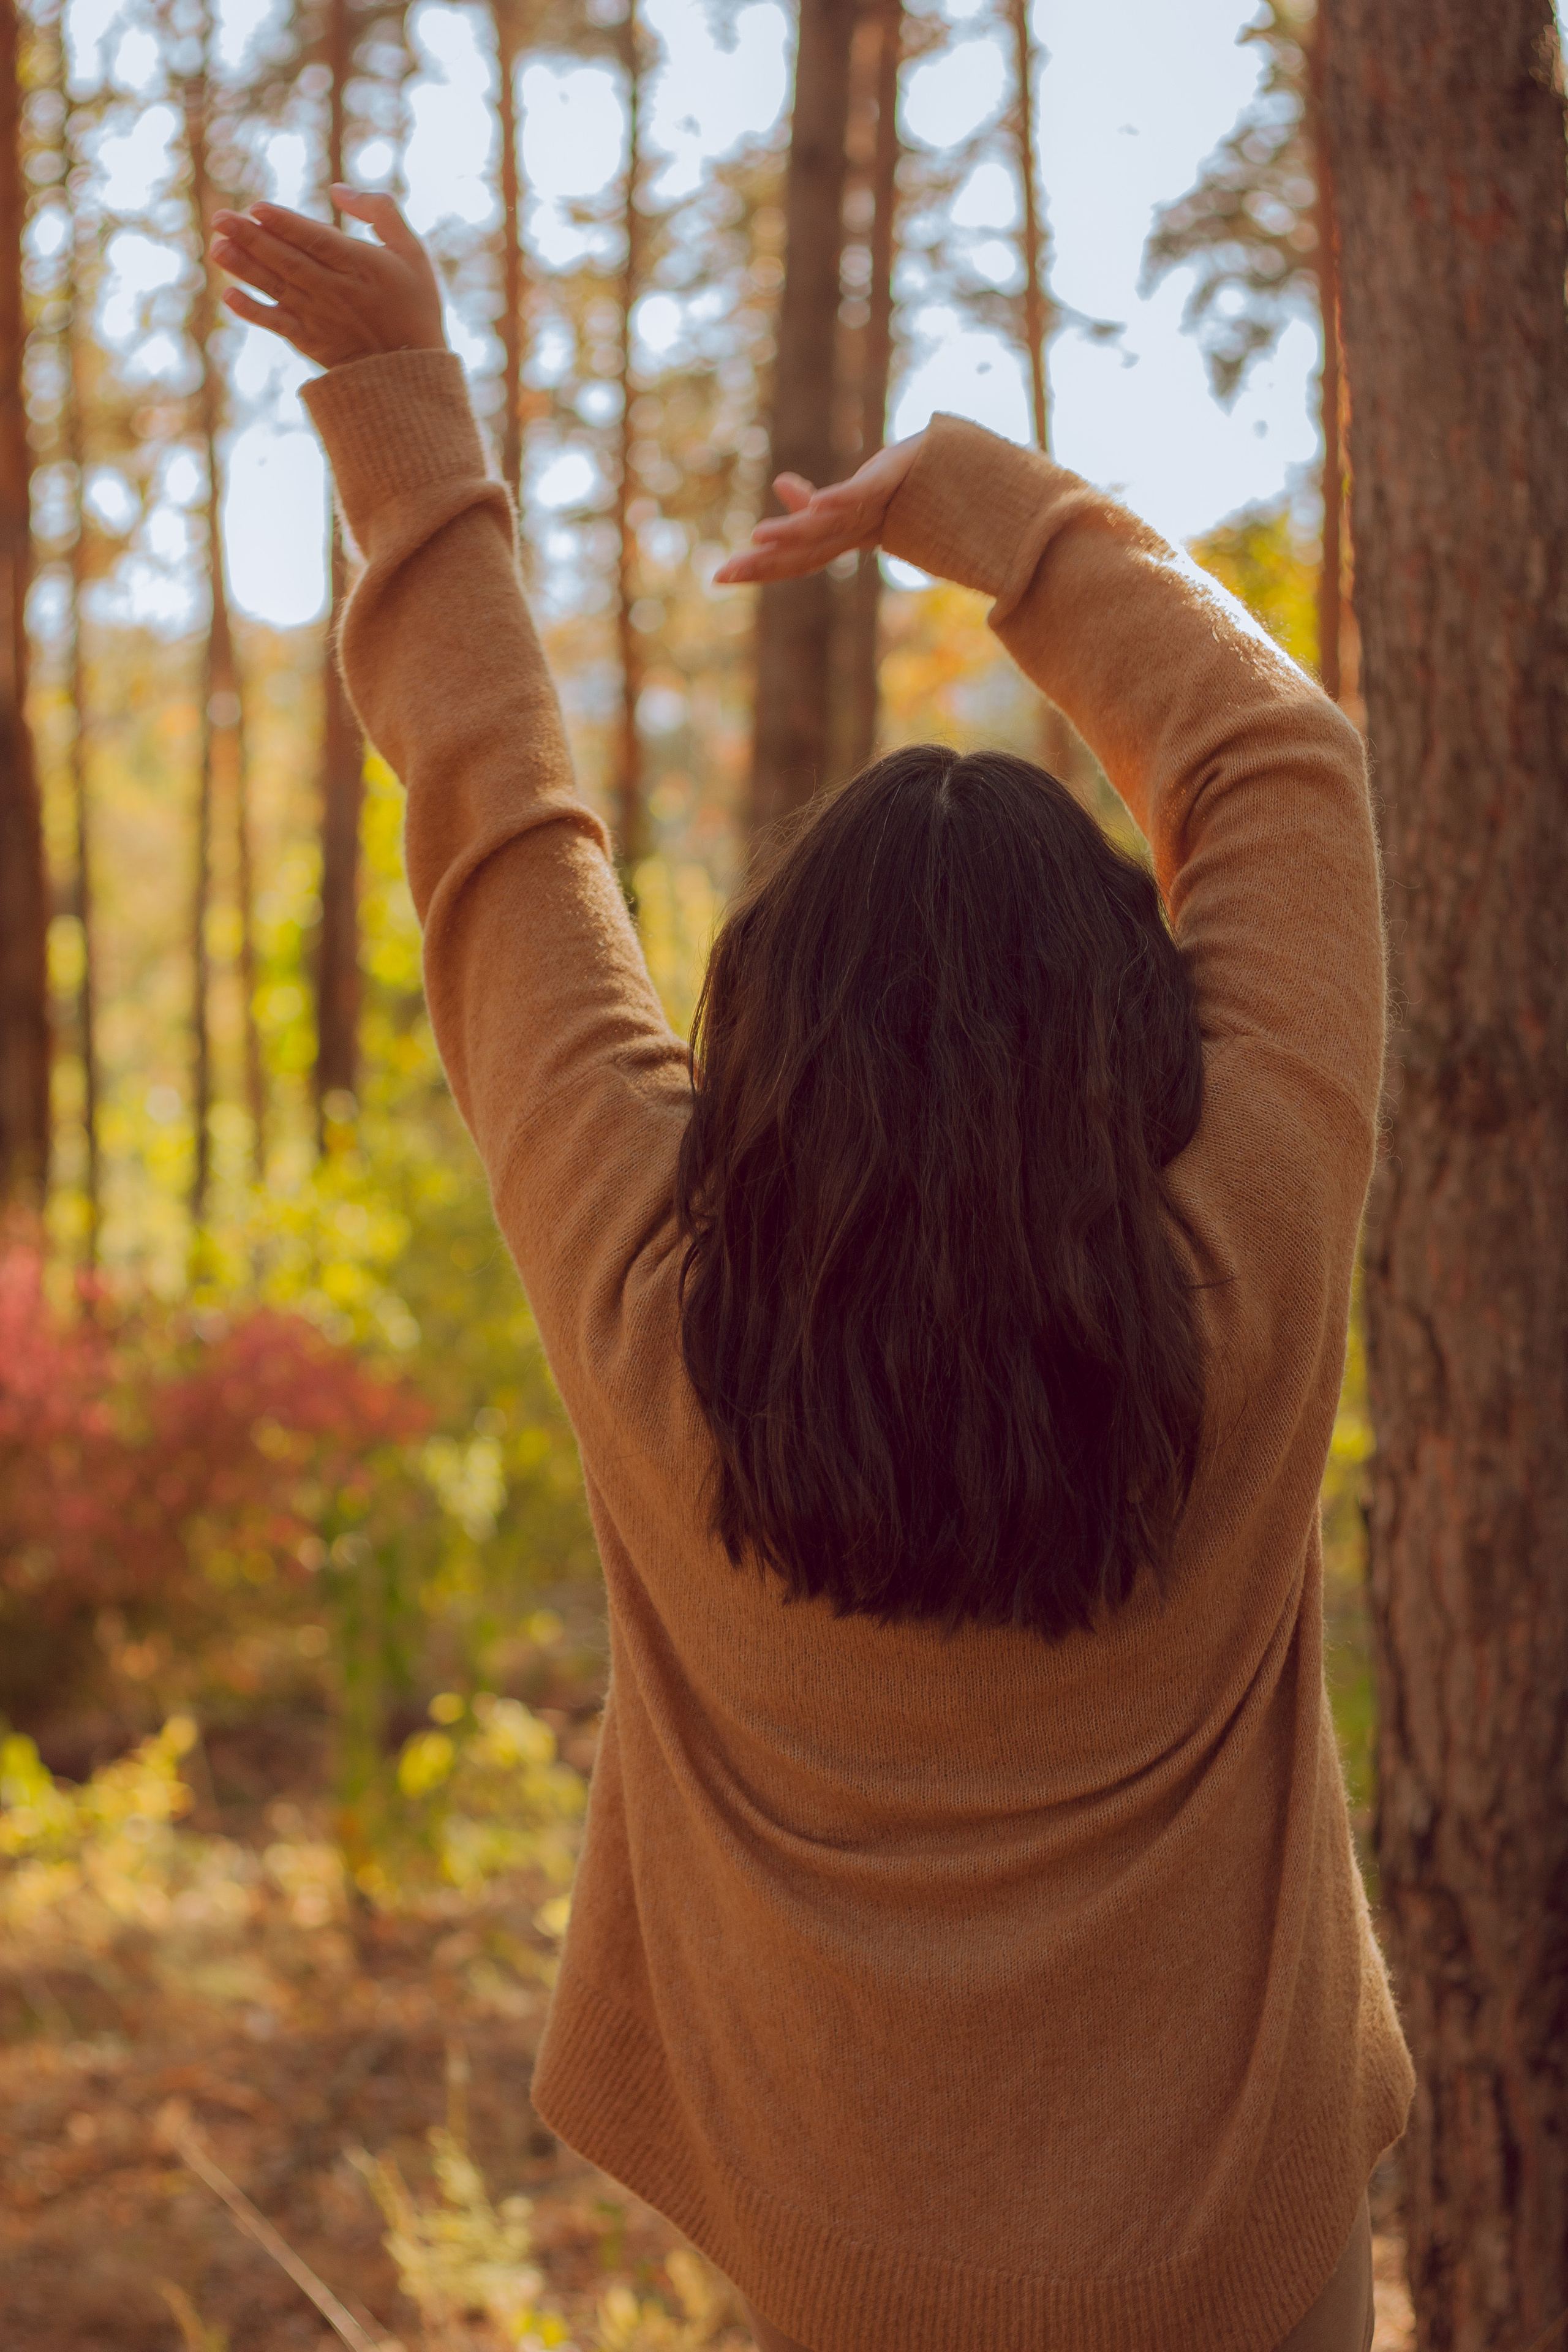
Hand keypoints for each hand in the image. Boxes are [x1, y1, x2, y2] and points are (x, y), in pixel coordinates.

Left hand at [210, 187, 445, 369]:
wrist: (412, 372)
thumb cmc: (414, 304)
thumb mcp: (412, 252)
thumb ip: (381, 212)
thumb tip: (338, 190)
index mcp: (361, 266)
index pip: (317, 241)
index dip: (286, 224)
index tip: (257, 208)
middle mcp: (337, 291)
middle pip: (288, 261)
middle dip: (252, 239)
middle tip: (219, 219)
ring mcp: (321, 318)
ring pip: (278, 288)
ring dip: (245, 269)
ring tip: (216, 249)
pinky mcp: (311, 341)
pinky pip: (278, 324)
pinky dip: (254, 312)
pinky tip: (229, 295)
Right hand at [712, 433, 926, 584]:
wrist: (961, 471)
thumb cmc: (907, 483)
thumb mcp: (854, 493)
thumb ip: (817, 500)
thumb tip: (781, 486)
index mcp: (845, 536)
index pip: (797, 557)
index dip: (761, 568)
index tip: (721, 577)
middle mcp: (855, 530)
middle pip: (803, 552)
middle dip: (764, 565)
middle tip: (725, 574)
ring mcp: (872, 510)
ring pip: (825, 529)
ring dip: (792, 534)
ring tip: (758, 538)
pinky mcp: (887, 482)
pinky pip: (860, 495)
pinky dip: (838, 502)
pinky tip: (817, 507)